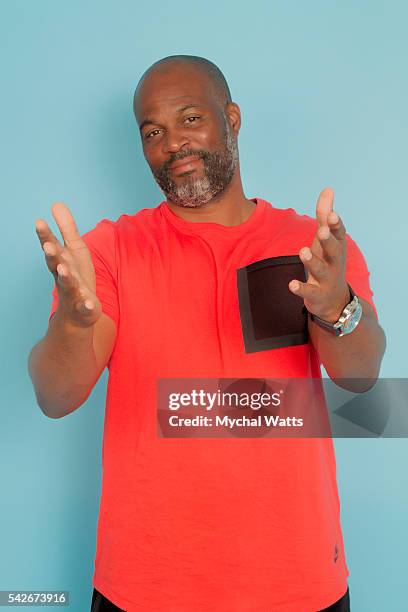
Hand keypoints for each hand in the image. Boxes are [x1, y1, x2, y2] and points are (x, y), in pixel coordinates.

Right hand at [35, 202, 101, 327]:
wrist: (78, 313)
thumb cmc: (76, 276)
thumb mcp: (74, 250)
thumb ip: (66, 229)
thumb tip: (56, 203)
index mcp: (61, 262)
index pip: (51, 247)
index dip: (45, 235)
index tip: (39, 222)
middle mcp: (63, 277)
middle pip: (56, 265)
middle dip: (52, 256)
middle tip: (48, 246)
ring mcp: (73, 293)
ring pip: (67, 285)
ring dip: (65, 277)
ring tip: (64, 270)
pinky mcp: (85, 308)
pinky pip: (86, 307)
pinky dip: (87, 306)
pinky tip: (91, 304)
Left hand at [288, 188, 349, 322]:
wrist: (334, 300)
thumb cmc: (328, 261)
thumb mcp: (326, 239)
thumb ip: (324, 215)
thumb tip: (328, 189)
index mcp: (337, 247)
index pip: (339, 234)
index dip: (336, 225)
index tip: (332, 214)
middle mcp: (335, 262)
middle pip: (334, 251)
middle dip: (328, 241)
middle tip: (321, 230)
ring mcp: (327, 279)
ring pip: (321, 270)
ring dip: (312, 261)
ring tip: (303, 251)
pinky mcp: (317, 294)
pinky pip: (309, 291)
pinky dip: (301, 288)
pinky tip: (291, 284)